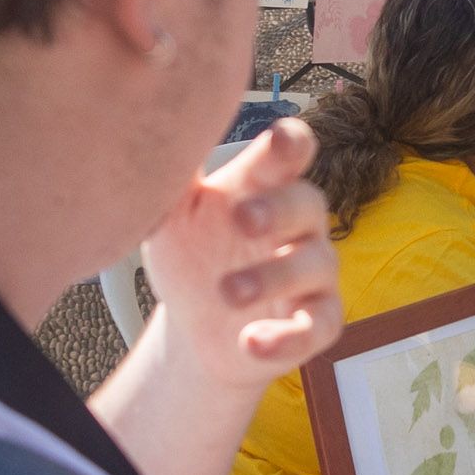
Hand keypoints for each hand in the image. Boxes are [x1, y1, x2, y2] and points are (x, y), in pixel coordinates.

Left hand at [140, 117, 342, 394]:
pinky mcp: (316, 323)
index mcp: (264, 188)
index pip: (289, 154)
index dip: (291, 145)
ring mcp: (312, 275)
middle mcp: (298, 225)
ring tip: (228, 293)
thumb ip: (172, 179)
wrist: (195, 330)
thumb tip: (157, 133)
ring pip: (315, 265)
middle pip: (308, 203)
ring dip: (273, 277)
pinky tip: (252, 341)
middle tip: (242, 218)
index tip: (280, 138)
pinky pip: (317, 327)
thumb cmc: (191, 257)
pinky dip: (288, 337)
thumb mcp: (173, 218)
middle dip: (279, 209)